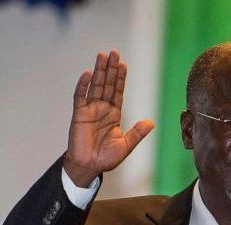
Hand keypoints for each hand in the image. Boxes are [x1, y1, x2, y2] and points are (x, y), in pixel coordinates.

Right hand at [63, 50, 154, 186]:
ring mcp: (90, 110)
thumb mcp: (126, 145)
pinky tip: (87, 73)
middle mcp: (102, 109)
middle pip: (107, 84)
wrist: (90, 167)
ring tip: (102, 55)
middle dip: (110, 69)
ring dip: (98, 71)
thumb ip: (137, 133)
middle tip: (114, 52)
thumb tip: (151, 122)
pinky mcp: (79, 115)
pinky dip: (83, 85)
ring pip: (95, 86)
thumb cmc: (106, 158)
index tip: (123, 64)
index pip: (118, 91)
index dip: (120, 78)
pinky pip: (80, 97)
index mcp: (113, 114)